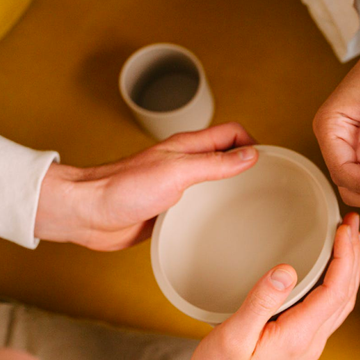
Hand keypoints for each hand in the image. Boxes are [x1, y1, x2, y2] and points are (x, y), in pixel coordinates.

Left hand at [34, 123, 256, 250]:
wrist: (87, 214)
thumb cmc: (121, 189)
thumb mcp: (177, 173)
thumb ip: (214, 163)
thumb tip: (250, 155)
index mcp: (188, 147)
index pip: (232, 133)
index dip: (254, 143)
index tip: (272, 162)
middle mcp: (184, 164)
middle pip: (227, 157)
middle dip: (250, 166)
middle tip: (270, 185)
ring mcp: (176, 187)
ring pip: (214, 183)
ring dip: (233, 191)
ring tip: (253, 206)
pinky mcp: (168, 210)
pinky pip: (199, 208)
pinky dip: (214, 213)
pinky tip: (221, 226)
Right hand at [155, 214, 359, 359]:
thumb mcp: (233, 336)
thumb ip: (261, 301)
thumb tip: (287, 269)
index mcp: (300, 336)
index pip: (336, 289)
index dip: (346, 255)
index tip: (345, 229)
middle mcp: (312, 341)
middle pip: (347, 294)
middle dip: (354, 256)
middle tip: (352, 224)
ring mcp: (309, 345)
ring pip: (342, 303)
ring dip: (349, 270)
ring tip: (348, 241)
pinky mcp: (301, 346)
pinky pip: (329, 310)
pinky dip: (337, 284)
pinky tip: (328, 272)